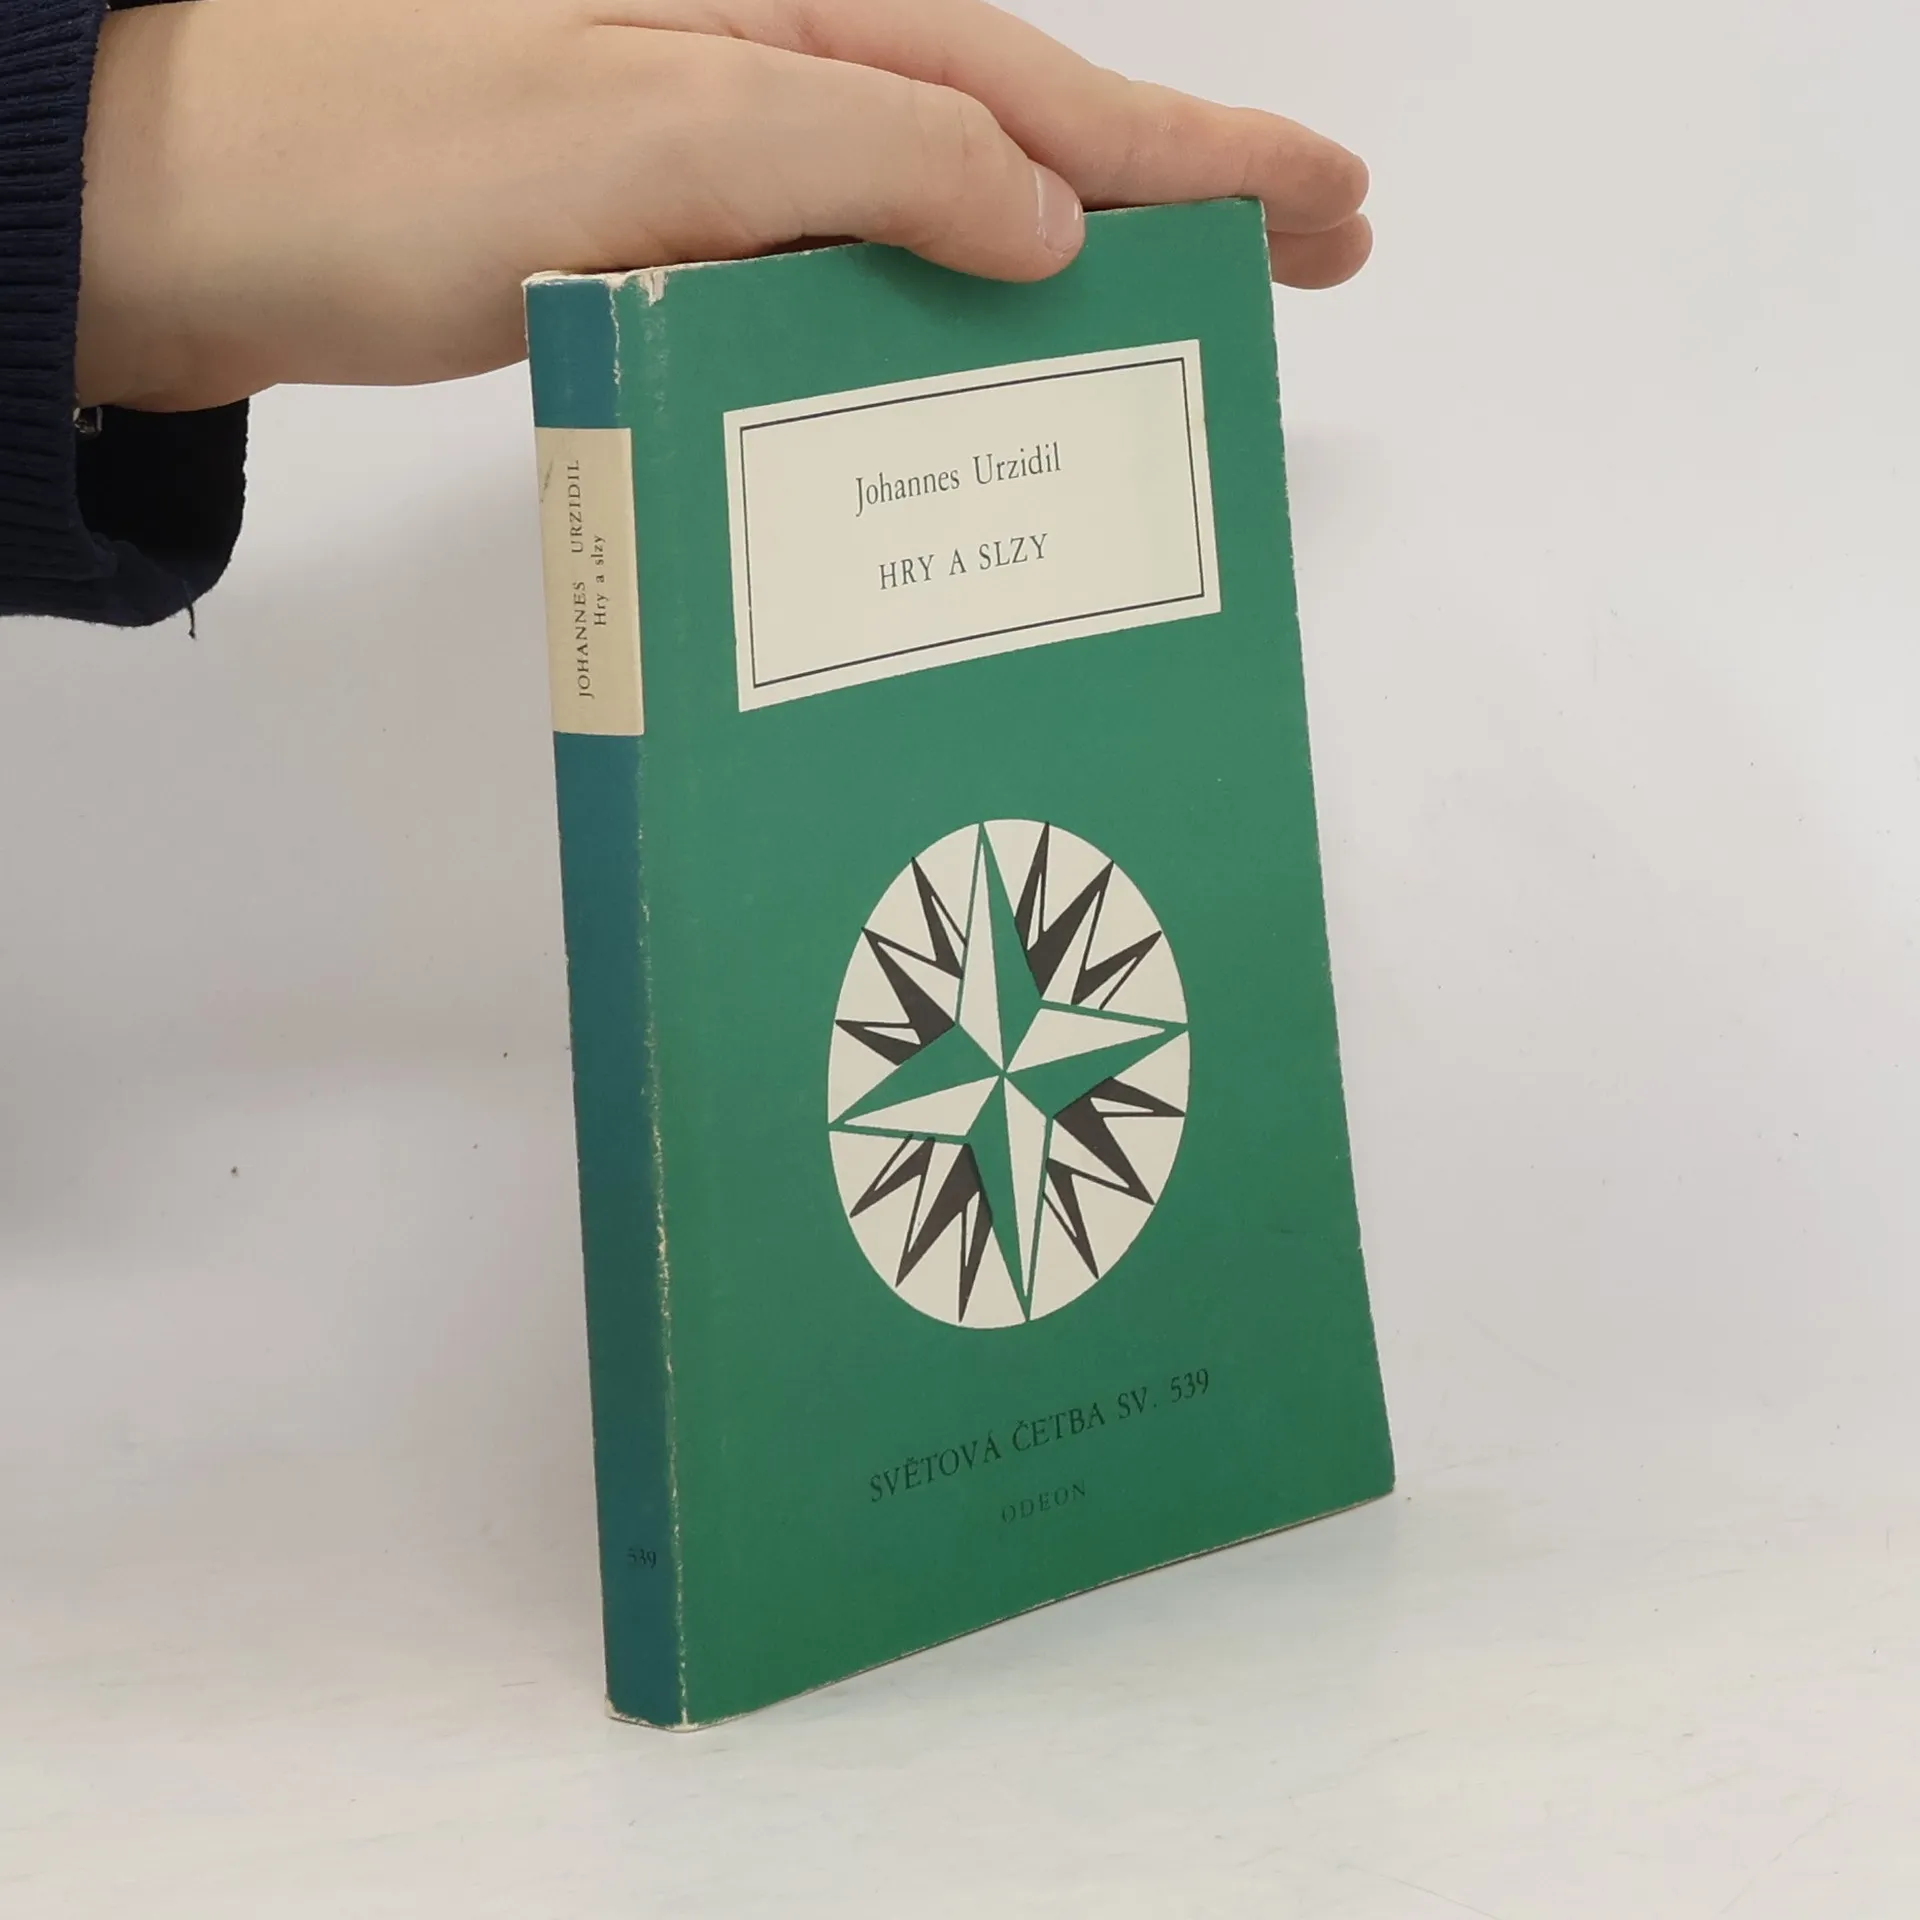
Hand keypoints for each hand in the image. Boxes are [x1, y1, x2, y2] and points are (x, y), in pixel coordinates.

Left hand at [77, 0, 1372, 411]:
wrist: (192, 220)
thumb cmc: (388, 160)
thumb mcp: (658, 130)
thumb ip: (865, 157)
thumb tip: (1048, 223)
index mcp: (790, 25)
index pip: (1040, 91)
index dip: (1197, 154)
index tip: (1329, 205)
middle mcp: (773, 78)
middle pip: (1023, 136)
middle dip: (1177, 196)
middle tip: (1318, 250)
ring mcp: (723, 165)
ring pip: (946, 215)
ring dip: (1072, 265)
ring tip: (1186, 319)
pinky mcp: (670, 245)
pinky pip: (848, 282)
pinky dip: (935, 325)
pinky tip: (978, 369)